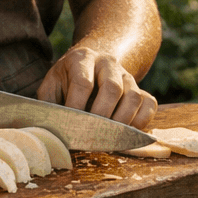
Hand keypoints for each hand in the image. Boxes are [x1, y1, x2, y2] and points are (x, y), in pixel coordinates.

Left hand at [37, 46, 157, 127]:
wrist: (92, 64)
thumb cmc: (67, 81)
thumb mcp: (51, 85)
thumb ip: (48, 105)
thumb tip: (47, 131)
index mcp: (82, 58)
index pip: (83, 82)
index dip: (77, 107)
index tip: (70, 127)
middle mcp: (108, 63)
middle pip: (112, 88)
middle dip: (101, 116)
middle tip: (91, 136)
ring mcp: (127, 75)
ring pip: (133, 96)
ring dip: (122, 121)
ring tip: (108, 138)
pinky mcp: (141, 88)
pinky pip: (149, 104)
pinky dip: (141, 122)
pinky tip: (126, 134)